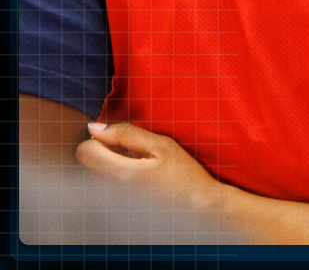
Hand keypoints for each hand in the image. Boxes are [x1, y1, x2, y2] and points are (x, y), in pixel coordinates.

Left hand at [75, 123, 235, 209]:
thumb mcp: (162, 145)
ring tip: (142, 166)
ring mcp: (115, 199)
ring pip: (97, 171)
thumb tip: (93, 126)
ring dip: (113, 163)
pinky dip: (120, 175)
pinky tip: (142, 178)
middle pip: (88, 161)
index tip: (121, 142)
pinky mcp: (120, 204)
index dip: (99, 139)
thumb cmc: (185, 175)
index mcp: (121, 173)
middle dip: (106, 151)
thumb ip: (126, 133)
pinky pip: (108, 183)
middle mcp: (112, 189)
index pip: (83, 150)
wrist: (200, 206)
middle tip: (136, 153)